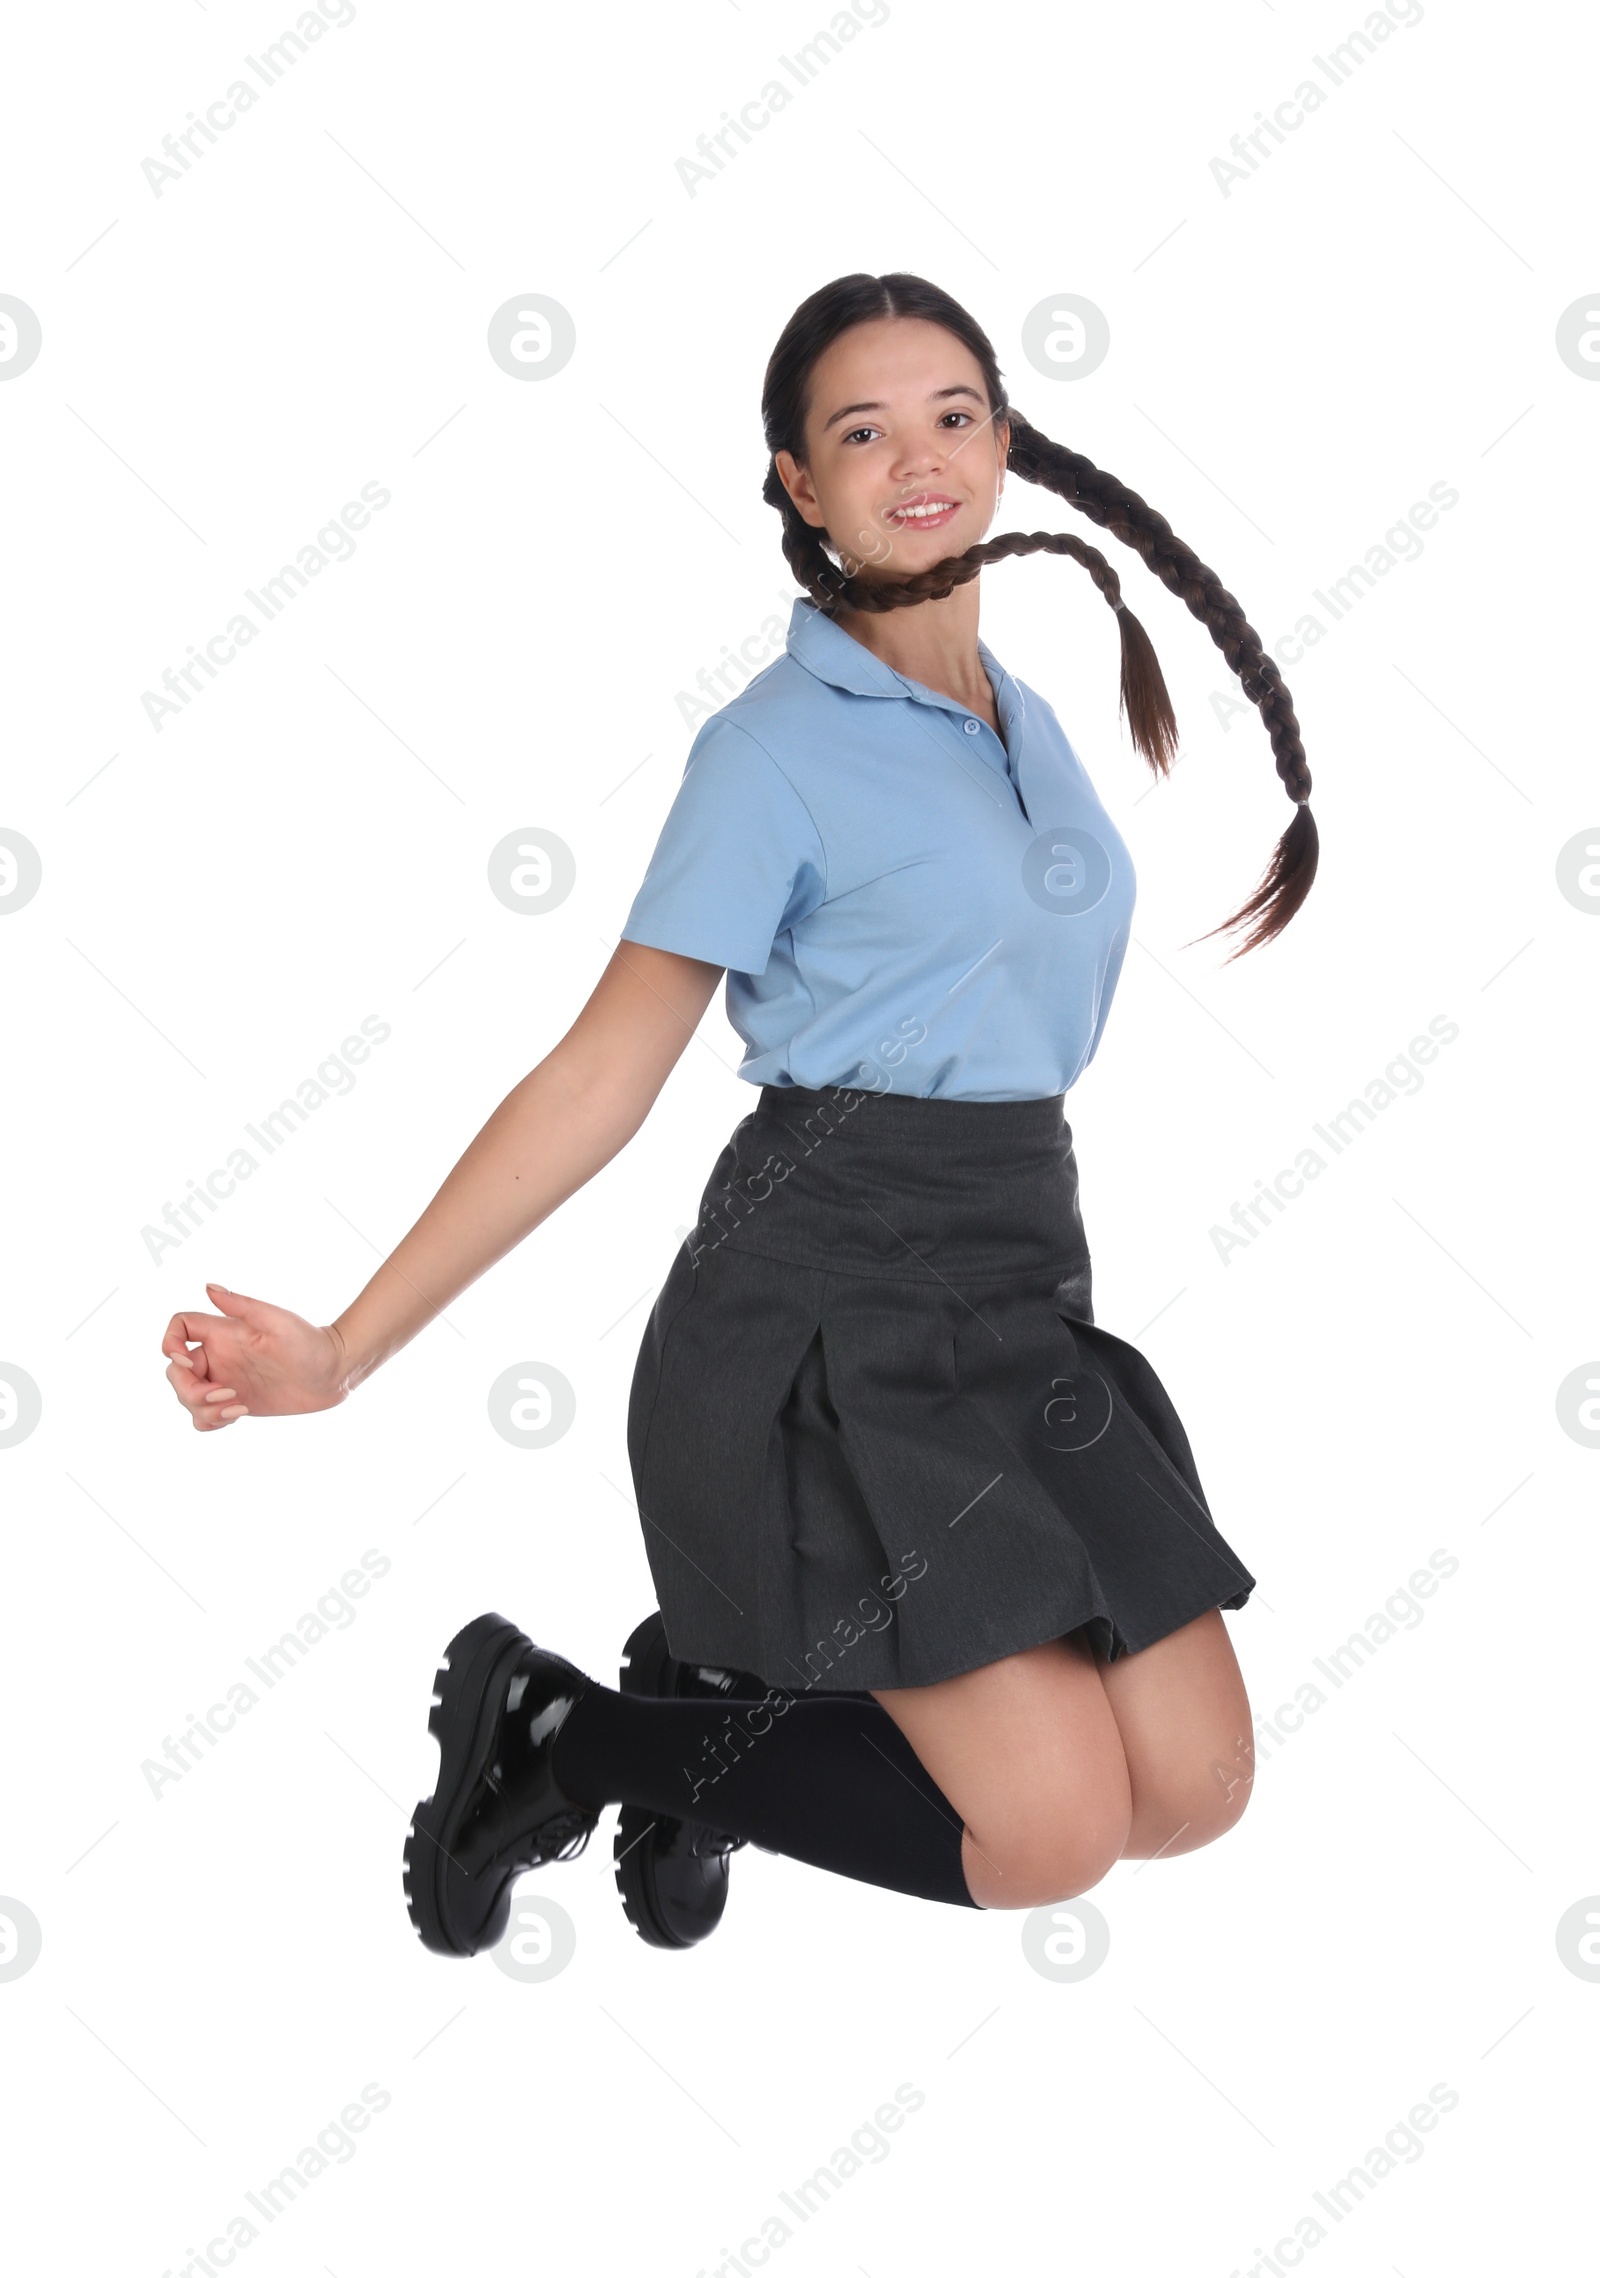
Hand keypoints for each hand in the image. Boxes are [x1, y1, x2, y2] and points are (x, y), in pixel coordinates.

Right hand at [162, 1282, 350, 1431]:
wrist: (333, 1372)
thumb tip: (207, 1287)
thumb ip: (240, 1305)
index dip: (170, 1343)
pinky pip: (205, 1417)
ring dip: (203, 1409)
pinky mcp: (236, 1402)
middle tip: (225, 1394)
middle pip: (176, 1372)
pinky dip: (211, 1420)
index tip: (187, 1361)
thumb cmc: (308, 1341)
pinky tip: (239, 1413)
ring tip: (237, 1407)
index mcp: (223, 1332)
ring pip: (188, 1398)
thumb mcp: (275, 1320)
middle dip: (189, 1389)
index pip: (179, 1329)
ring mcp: (226, 1380)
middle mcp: (220, 1356)